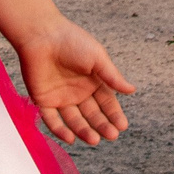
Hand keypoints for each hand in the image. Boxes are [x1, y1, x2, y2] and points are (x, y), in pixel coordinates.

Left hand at [15, 19, 133, 144]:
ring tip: (94, 140)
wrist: (41, 34)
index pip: (107, 103)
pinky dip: (60, 130)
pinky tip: (70, 138)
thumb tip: (132, 90)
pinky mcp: (43, 100)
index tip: (122, 126)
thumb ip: (112, 76)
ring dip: (84, 131)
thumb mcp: (97, 57)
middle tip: (111, 135)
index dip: (114, 115)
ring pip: (74, 120)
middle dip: (102, 125)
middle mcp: (78, 92)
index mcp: (93, 82)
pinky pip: (51, 120)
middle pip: (92, 114)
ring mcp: (61, 98)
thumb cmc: (71, 41)